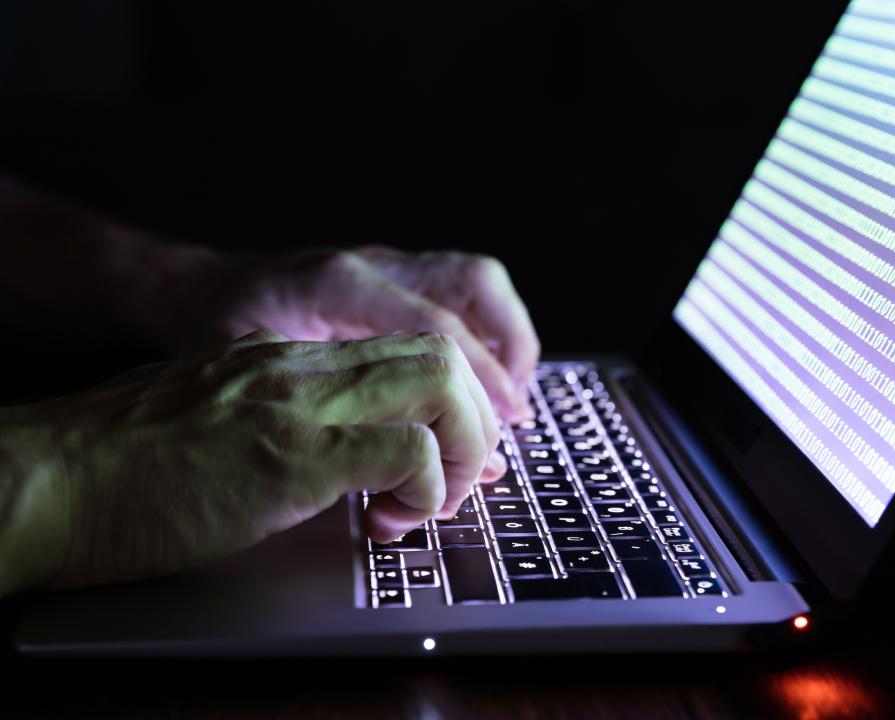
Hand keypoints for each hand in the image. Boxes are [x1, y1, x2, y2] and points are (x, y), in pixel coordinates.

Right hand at [0, 331, 504, 595]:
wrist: (46, 479)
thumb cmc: (120, 465)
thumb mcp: (217, 419)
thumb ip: (280, 418)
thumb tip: (342, 455)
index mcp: (284, 357)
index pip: (403, 344)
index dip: (453, 394)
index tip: (459, 447)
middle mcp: (299, 364)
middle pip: (440, 351)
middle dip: (477, 415)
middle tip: (465, 473)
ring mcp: (296, 402)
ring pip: (438, 382)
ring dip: (462, 446)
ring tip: (434, 497)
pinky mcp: (289, 455)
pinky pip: (404, 449)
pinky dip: (425, 487)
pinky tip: (391, 520)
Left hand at [158, 247, 539, 422]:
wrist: (191, 289)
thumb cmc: (206, 334)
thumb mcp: (237, 376)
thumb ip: (312, 414)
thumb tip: (383, 464)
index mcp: (333, 285)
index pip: (431, 330)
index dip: (471, 391)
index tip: (486, 444)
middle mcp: (368, 265)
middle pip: (471, 289)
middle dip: (502, 364)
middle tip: (504, 429)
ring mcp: (384, 265)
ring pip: (475, 282)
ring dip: (506, 343)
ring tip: (508, 405)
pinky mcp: (391, 278)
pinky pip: (461, 293)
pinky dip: (487, 336)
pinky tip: (483, 382)